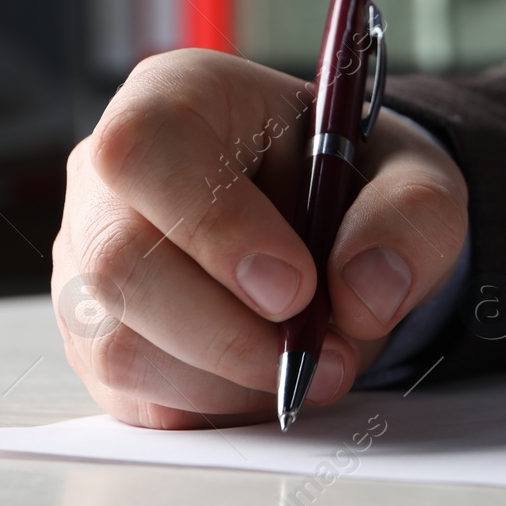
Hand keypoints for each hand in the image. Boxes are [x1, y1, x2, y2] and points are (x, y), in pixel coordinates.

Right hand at [52, 49, 467, 428]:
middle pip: (119, 265)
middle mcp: (110, 182)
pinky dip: (219, 407)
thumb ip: (410, 217)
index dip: (215, 227)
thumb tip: (363, 293)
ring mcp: (89, 267)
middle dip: (233, 333)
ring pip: (120, 347)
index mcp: (177, 98)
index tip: (296, 288)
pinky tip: (272, 376)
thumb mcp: (416, 178)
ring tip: (317, 365)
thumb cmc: (359, 184)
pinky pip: (137, 399)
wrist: (341, 232)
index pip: (146, 149)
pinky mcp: (100, 344)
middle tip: (328, 355)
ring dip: (233, 380)